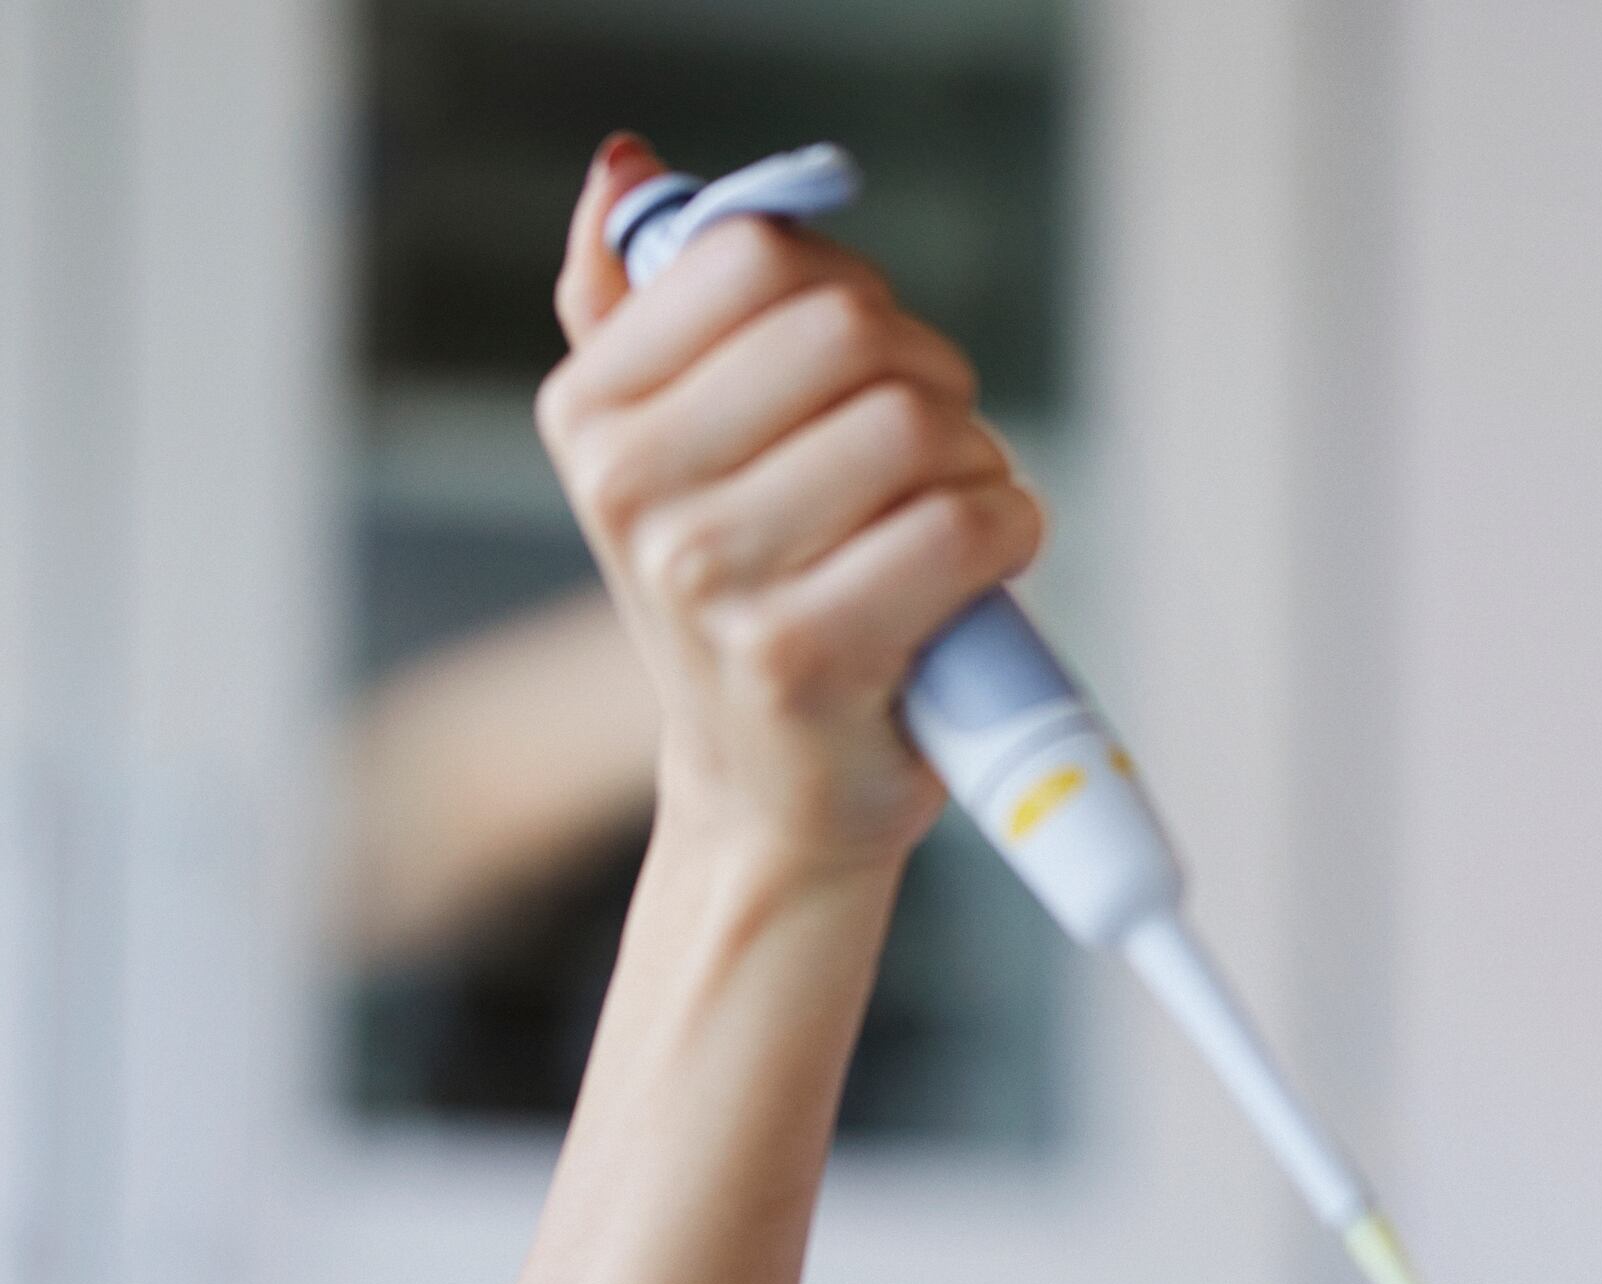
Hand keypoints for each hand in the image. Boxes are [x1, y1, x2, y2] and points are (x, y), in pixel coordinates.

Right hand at [533, 136, 1045, 882]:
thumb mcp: (667, 455)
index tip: (863, 363)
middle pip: (849, 329)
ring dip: (974, 460)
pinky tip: (984, 566)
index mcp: (592, 413)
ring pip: (913, 424)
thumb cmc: (746, 607)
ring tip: (952, 515)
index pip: (757, 256)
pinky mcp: (803, 653)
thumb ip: (638, 305)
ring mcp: (710, 574)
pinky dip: (1009, 531)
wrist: (770, 800)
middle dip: (928, 373)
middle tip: (932, 445)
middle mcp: (631, 489)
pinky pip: (960, 525)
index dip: (850, 292)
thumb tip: (629, 165)